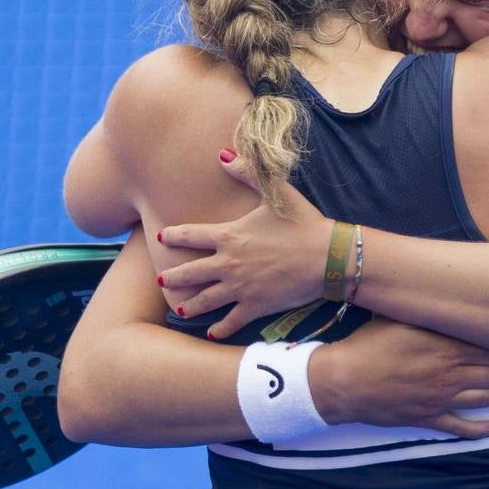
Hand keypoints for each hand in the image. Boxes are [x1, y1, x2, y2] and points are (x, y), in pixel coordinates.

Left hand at [157, 151, 332, 337]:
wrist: (327, 257)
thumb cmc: (303, 223)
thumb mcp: (276, 192)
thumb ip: (248, 173)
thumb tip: (223, 155)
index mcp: (229, 236)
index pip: (190, 235)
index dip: (172, 236)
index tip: (161, 237)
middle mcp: (228, 264)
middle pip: (190, 272)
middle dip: (173, 277)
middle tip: (162, 281)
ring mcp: (240, 288)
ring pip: (205, 300)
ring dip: (190, 305)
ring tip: (180, 309)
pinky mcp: (256, 306)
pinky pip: (231, 321)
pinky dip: (220, 329)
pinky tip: (211, 333)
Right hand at [310, 318, 488, 439]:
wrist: (342, 381)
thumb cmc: (367, 343)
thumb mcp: (400, 319)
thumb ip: (429, 312)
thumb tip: (452, 299)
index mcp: (443, 346)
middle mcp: (448, 373)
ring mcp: (439, 398)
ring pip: (484, 397)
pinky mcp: (426, 418)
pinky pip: (459, 426)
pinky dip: (479, 428)